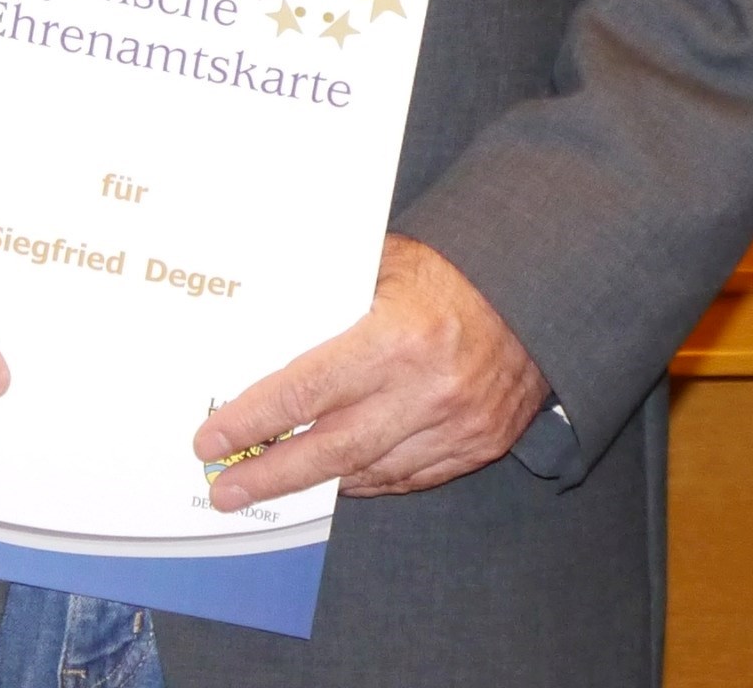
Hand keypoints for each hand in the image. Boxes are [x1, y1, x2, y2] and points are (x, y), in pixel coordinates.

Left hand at [192, 235, 545, 508]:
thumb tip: (266, 324)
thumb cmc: (456, 268)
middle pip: (328, 450)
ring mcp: (457, 426)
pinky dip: (367, 480)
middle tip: (226, 491)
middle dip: (269, 475)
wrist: (541, 289)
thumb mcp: (387, 261)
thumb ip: (333, 296)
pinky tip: (336, 478)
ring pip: (367, 472)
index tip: (211, 439)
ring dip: (315, 482)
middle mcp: (426, 390)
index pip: (304, 392)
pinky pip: (408, 478)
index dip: (252, 420)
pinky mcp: (479, 445)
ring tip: (271, 484)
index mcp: (397, 338)